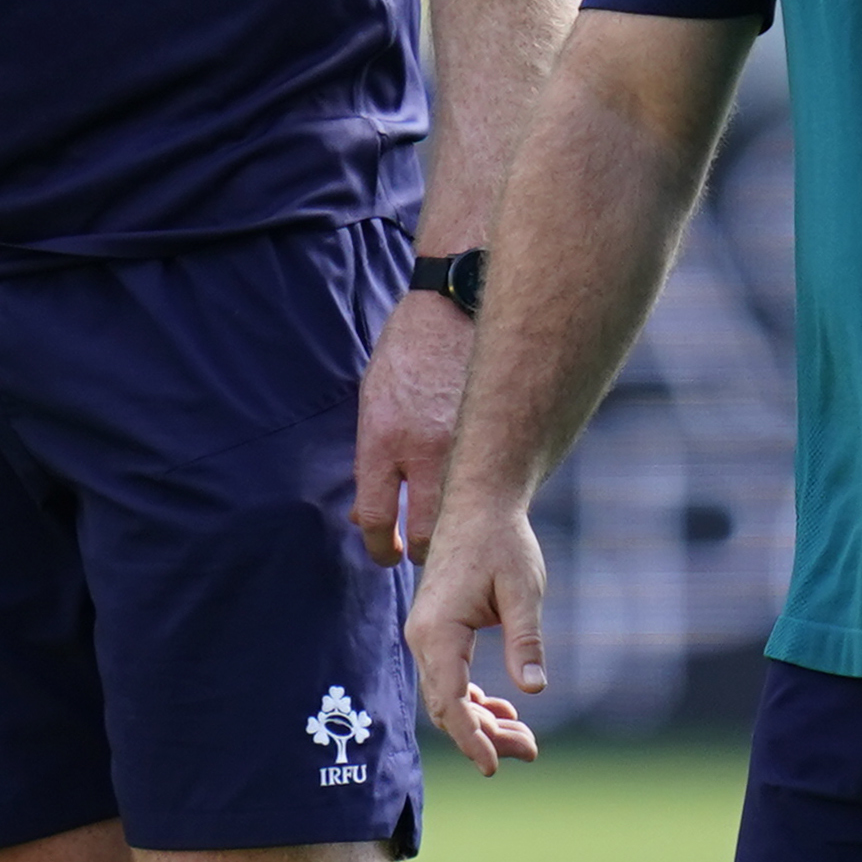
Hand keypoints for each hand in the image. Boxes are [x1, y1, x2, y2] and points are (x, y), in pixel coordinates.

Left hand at [352, 286, 472, 568]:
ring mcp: (466, 446)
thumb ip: (369, 461)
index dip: (379, 548)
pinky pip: (489, 488)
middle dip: (422, 552)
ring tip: (449, 530)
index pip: (378, 517)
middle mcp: (423, 448)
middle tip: (419, 552)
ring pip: (464, 519)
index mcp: (382, 437)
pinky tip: (478, 494)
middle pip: (427, 534)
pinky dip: (482, 499)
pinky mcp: (497, 439)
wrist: (456, 307)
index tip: (386, 555)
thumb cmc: (407, 354)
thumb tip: (364, 518)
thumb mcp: (373, 402)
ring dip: (455, 533)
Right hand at [399, 494, 546, 776]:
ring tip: (525, 740)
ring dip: (482, 722)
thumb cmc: (503, 543)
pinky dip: (473, 700)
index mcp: (438, 630)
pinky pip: (449, 679)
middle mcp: (423, 637)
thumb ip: (526, 641)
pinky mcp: (437, 633)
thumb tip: (534, 689)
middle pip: (446, 706)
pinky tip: (503, 710)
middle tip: (530, 752)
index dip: (471, 738)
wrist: (479, 505)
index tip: (493, 767)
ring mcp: (427, 636)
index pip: (449, 700)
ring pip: (447, 697)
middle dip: (485, 736)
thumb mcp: (523, 592)